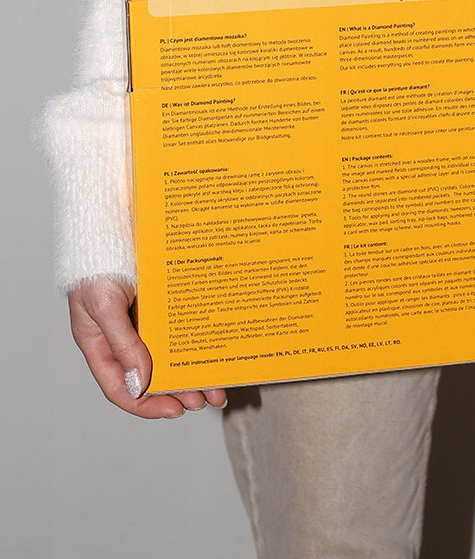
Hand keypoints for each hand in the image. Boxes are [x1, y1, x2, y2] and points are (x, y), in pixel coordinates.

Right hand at [68, 277, 226, 416]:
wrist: (113, 222)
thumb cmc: (98, 262)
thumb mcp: (104, 304)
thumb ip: (122, 343)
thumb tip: (139, 382)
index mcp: (101, 344)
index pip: (121, 387)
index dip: (147, 404)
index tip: (176, 410)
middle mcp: (123, 337)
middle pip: (151, 376)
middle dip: (179, 391)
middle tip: (207, 399)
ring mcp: (143, 321)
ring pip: (170, 355)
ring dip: (192, 370)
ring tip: (218, 384)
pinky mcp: (160, 304)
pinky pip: (180, 329)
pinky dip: (195, 341)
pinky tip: (214, 348)